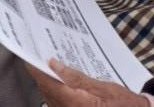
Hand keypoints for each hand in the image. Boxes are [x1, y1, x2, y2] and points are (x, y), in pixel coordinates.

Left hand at [23, 61, 149, 106]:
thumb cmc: (125, 103)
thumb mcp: (104, 88)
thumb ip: (76, 77)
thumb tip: (53, 64)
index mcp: (75, 104)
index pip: (47, 83)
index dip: (36, 67)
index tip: (29, 51)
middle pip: (46, 90)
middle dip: (42, 72)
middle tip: (39, 51)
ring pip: (49, 97)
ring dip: (48, 81)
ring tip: (49, 63)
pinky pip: (57, 103)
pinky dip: (56, 91)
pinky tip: (59, 80)